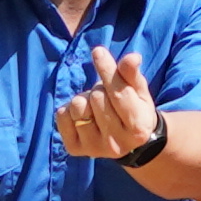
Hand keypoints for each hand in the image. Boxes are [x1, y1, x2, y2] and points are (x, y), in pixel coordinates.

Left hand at [53, 45, 163, 162]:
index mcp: (137, 128)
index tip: (98, 51)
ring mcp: (94, 148)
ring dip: (84, 98)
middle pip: (96, 97)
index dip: (107, 69)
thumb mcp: (139, 92)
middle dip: (99, 88)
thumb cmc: (134, 109)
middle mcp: (116, 143)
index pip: (118, 93)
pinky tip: (81, 114)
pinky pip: (62, 116)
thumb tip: (131, 58)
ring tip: (93, 105)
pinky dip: (68, 109)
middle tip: (106, 94)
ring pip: (78, 107)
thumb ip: (132, 75)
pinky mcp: (75, 150)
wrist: (127, 142)